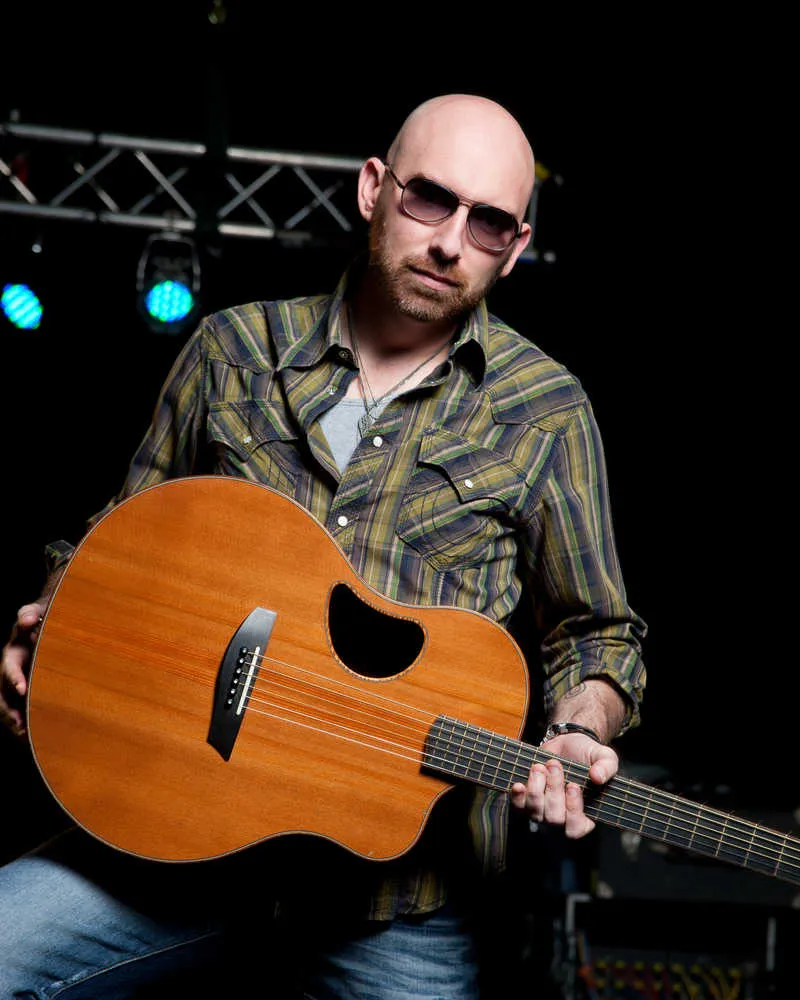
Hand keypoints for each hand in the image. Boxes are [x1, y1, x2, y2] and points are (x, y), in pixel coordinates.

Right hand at [1, 601, 45, 735]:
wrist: (46, 624)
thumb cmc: (41, 617)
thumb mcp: (34, 612)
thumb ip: (29, 614)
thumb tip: (27, 620)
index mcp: (13, 653)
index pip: (10, 667)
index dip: (14, 678)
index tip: (22, 689)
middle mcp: (12, 671)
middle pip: (5, 694)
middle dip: (10, 710)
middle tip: (19, 725)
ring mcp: (20, 682)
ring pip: (12, 705)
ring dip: (17, 720)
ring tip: (26, 735)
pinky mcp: (30, 690)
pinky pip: (24, 707)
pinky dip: (27, 719)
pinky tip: (35, 733)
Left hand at [510, 733, 618, 838]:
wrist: (567, 742)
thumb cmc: (588, 755)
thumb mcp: (605, 757)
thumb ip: (607, 767)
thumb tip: (598, 777)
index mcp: (585, 814)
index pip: (576, 828)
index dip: (573, 810)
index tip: (573, 786)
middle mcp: (562, 817)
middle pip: (554, 818)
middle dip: (553, 789)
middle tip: (555, 764)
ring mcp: (542, 810)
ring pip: (535, 812)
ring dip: (536, 788)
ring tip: (540, 766)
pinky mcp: (526, 799)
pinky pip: (518, 806)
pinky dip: (517, 796)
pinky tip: (519, 784)